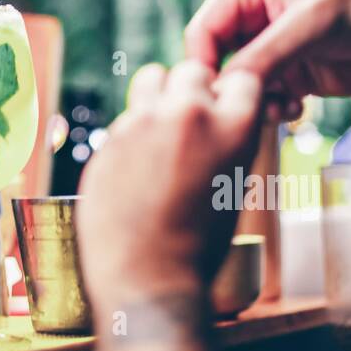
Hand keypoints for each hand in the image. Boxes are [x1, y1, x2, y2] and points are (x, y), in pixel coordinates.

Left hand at [77, 60, 262, 350]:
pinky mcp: (109, 138)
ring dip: (157, 96)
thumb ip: (226, 141)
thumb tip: (220, 116)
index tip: (225, 107)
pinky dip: (131, 133)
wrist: (150, 279)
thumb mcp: (234, 186)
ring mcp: (142, 124)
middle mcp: (188, 115)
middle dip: (192, 90)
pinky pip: (124, 117)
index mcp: (233, 128)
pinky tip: (134, 167)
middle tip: (189, 121)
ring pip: (151, 79)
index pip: (242, 77)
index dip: (233, 92)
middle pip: (191, 71)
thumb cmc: (199, 244)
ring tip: (158, 130)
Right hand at [183, 0, 350, 112]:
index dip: (205, 67)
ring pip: (239, 86)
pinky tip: (297, 108)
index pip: (202, 32)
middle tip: (255, 108)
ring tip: (282, 108)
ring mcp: (268, 48)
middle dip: (233, 89)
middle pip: (216, 62)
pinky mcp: (287, 73)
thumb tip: (222, 88)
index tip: (219, 99)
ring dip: (255, 103)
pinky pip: (263, 98)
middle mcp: (249, 17)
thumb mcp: (310, 25)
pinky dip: (274, 109)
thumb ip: (264, 55)